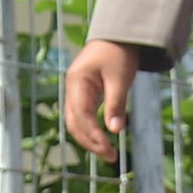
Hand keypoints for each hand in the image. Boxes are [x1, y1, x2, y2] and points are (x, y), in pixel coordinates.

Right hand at [62, 39, 142, 159]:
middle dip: (90, 141)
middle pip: (74, 122)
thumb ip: (116, 104)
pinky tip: (102, 139)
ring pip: (76, 121)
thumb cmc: (119, 54)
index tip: (109, 149)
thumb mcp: (120, 78)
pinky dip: (90, 129)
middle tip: (111, 156)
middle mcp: (72, 89)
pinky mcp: (83, 94)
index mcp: (77, 82)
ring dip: (89, 138)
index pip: (81, 115)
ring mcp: (75, 92)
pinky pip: (82, 116)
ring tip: (107, 152)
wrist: (117, 36)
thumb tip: (116, 131)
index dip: (93, 135)